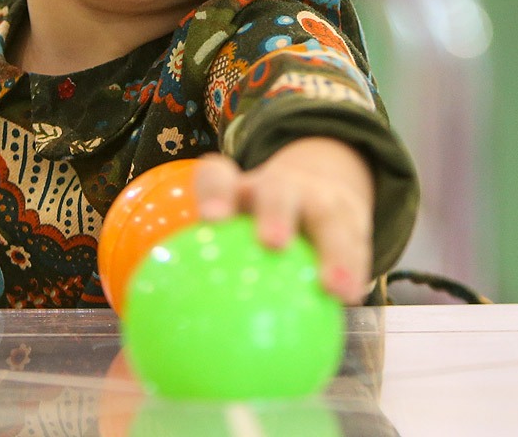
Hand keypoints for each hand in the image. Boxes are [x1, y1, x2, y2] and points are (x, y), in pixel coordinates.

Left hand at [194, 137, 374, 304]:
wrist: (316, 193)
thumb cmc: (252, 233)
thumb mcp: (226, 242)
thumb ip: (197, 278)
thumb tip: (161, 341)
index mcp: (239, 191)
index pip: (220, 177)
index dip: (216, 192)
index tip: (212, 220)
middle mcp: (279, 188)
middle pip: (278, 189)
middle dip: (276, 212)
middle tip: (272, 243)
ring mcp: (318, 200)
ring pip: (326, 214)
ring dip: (332, 248)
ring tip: (332, 285)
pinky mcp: (351, 219)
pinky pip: (356, 243)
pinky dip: (354, 268)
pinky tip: (352, 298)